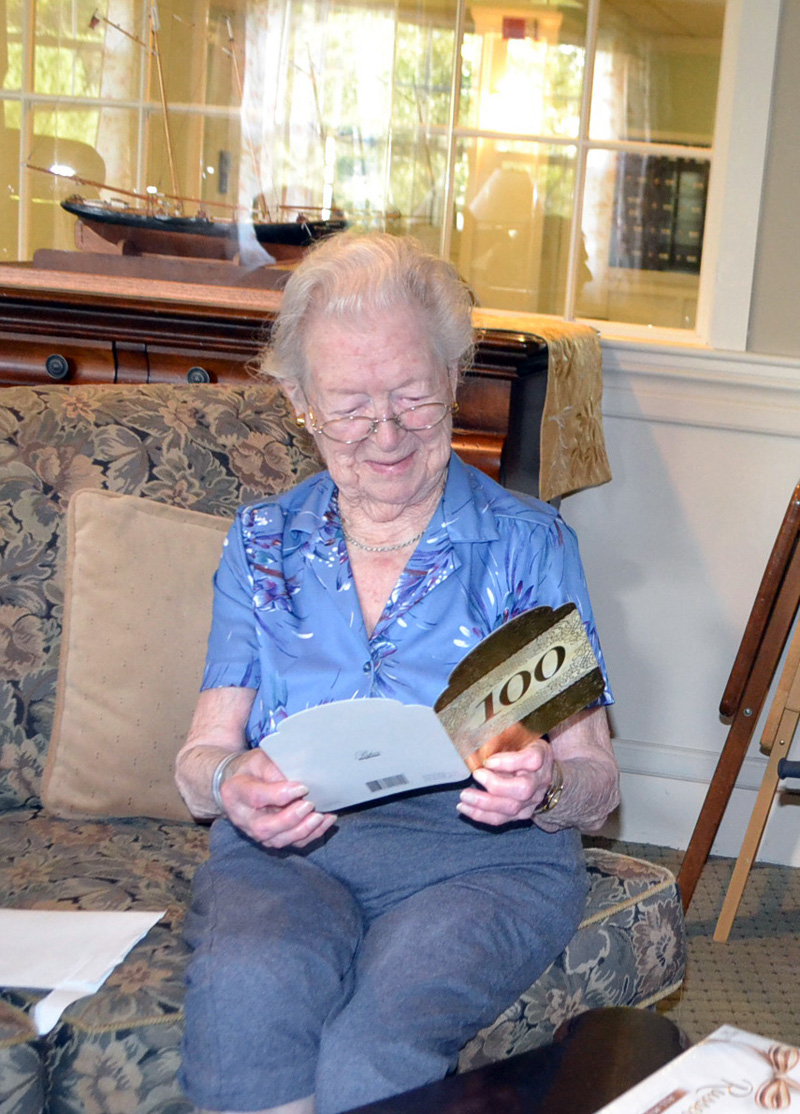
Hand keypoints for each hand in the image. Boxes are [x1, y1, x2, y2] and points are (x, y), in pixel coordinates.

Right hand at [219, 749, 336, 848]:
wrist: (240, 783)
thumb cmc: (251, 768)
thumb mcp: (259, 759)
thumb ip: (274, 768)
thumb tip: (299, 780)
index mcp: (236, 792)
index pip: (257, 797)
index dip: (280, 794)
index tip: (302, 787)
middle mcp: (243, 818)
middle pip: (265, 827)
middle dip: (291, 819)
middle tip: (310, 804)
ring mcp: (255, 832)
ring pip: (279, 840)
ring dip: (303, 830)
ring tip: (321, 816)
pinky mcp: (271, 838)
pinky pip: (291, 843)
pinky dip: (311, 835)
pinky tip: (325, 821)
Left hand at [456, 723, 553, 826]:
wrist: (543, 774)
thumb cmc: (524, 749)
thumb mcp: (520, 736)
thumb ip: (503, 736)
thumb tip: (474, 735)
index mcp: (541, 756)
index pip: (532, 760)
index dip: (509, 762)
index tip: (488, 760)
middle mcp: (540, 781)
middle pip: (523, 789)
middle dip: (495, 785)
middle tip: (476, 775)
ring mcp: (532, 800)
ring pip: (511, 808)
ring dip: (484, 804)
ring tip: (464, 796)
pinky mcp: (522, 814)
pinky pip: (502, 819)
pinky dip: (481, 815)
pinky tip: (464, 808)